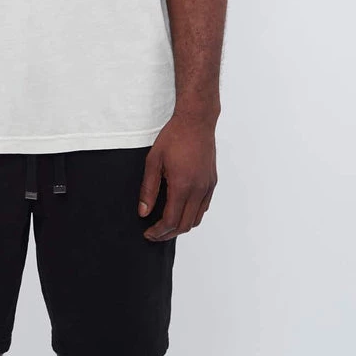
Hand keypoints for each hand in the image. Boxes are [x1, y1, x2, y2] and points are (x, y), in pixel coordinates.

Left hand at [138, 113, 216, 240]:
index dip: (158, 232)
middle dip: (168, 234)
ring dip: (181, 226)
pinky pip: (203, 207)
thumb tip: (143, 212)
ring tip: (166, 224)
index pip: (171, 221)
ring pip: (196, 219)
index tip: (148, 233)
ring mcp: (207, 187)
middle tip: (154, 233)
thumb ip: (148, 189)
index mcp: (182, 186)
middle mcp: (198, 190)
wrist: (196, 121)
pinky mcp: (212, 182)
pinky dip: (192, 215)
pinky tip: (180, 210)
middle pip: (184, 225)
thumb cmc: (174, 137)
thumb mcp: (153, 161)